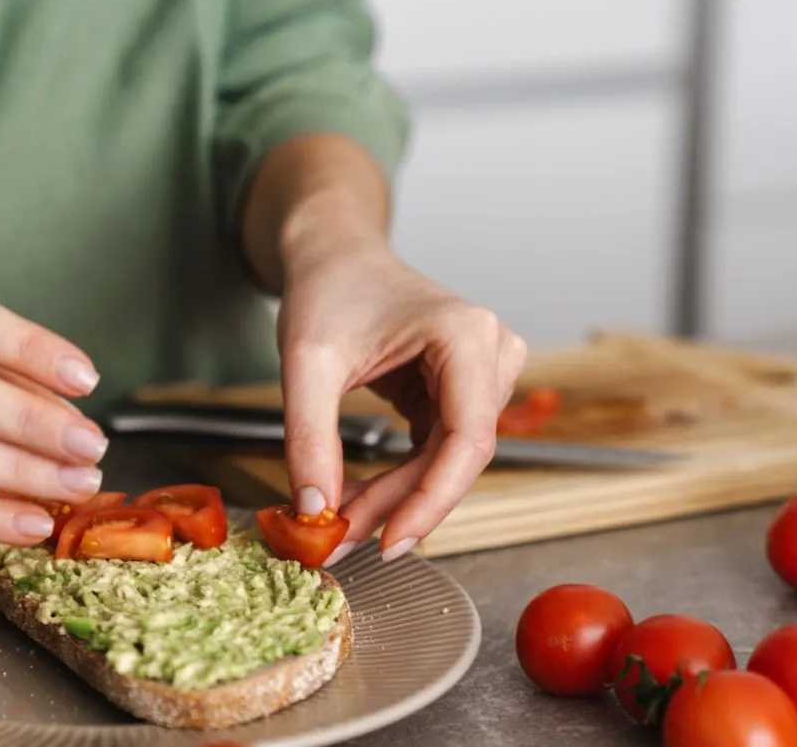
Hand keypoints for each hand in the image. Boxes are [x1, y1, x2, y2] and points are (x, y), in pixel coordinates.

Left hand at [277, 244, 526, 564]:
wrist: (334, 256)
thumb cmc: (328, 289)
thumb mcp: (306, 363)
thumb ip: (309, 438)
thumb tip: (315, 510)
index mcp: (466, 335)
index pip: (469, 440)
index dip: (433, 500)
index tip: (391, 541)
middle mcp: (490, 352)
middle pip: (457, 457)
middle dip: (401, 503)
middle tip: (343, 533)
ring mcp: (483, 372)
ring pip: (449, 462)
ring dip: (398, 495)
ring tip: (342, 512)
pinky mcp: (463, 390)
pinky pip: (438, 451)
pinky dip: (400, 478)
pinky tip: (358, 491)